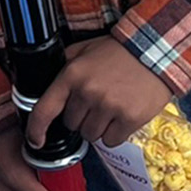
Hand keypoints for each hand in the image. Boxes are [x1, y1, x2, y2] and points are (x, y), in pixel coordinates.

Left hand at [25, 36, 175, 151]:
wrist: (156, 51)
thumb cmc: (118, 52)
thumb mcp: (85, 49)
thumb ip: (64, 65)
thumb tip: (45, 83)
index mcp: (73, 74)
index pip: (45, 109)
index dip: (36, 129)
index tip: (35, 140)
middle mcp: (88, 92)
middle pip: (71, 125)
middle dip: (80, 117)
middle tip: (96, 102)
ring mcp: (109, 106)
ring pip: (90, 135)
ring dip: (97, 127)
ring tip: (110, 107)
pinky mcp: (129, 118)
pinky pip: (111, 141)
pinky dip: (115, 133)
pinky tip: (121, 116)